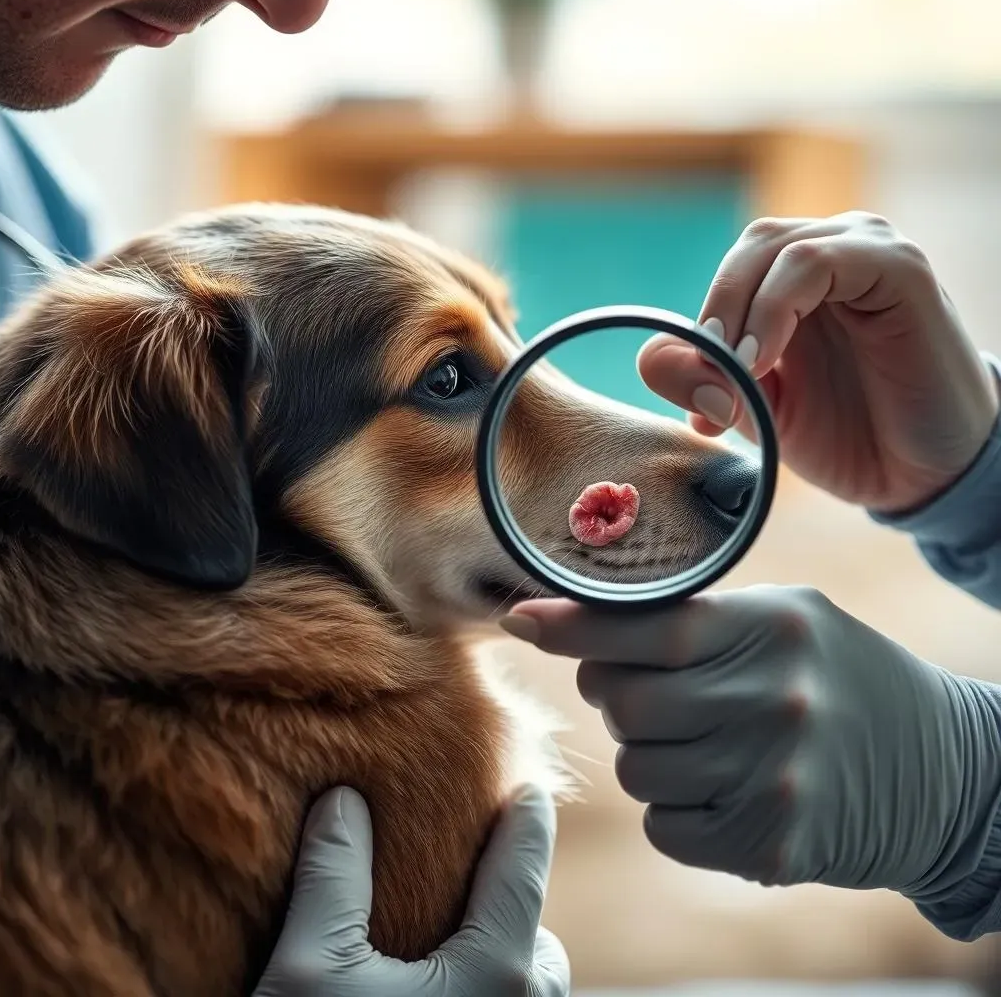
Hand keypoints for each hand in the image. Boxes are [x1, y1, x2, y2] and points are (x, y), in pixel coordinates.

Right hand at [252, 784, 568, 996]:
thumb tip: (345, 801)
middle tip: (473, 872)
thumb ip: (332, 876)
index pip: (523, 872)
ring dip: (505, 957)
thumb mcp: (310, 970)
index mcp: (494, 975)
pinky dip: (492, 993)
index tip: (533, 790)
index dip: (529, 823)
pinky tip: (443, 992)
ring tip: (453, 938)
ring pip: (529, 990)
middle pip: (534, 939)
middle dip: (513, 902)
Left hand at [503, 587, 1000, 899]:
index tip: (522, 618)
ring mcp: (773, 781)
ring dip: (644, 752)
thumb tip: (575, 620)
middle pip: (624, 703)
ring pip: (635, 768)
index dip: (572, 625)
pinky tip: (718, 784)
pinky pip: (663, 826)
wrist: (937, 770)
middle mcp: (773, 703)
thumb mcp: (785, 619)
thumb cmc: (839, 676)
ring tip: (696, 736)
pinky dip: (673, 806)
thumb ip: (696, 615)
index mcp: (773, 630)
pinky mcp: (768, 845)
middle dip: (612, 692)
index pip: (645, 626)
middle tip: (640, 686)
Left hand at [639, 211, 998, 512]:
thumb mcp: (754, 410)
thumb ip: (700, 380)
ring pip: (770, 246)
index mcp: (794, 281)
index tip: (700, 409)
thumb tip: (651, 358)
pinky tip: (764, 359)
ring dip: (738, 317)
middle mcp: (830, 252)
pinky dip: (774, 307)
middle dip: (713, 323)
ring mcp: (865, 251)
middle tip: (711, 394)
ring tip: (740, 381)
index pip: (729, 275)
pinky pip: (815, 260)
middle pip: (744, 252)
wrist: (923, 474)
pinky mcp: (898, 267)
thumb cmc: (845, 434)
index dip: (697, 334)